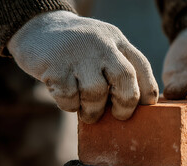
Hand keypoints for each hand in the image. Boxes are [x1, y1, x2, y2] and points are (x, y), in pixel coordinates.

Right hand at [8, 11, 157, 122]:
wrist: (38, 28)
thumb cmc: (79, 50)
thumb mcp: (105, 47)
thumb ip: (120, 67)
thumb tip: (138, 105)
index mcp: (117, 40)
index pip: (141, 66)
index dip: (148, 90)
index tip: (147, 106)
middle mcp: (101, 44)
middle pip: (124, 77)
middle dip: (126, 103)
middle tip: (121, 116)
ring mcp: (77, 54)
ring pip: (96, 91)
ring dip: (94, 110)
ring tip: (89, 113)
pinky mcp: (55, 66)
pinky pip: (69, 96)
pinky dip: (70, 105)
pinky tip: (68, 100)